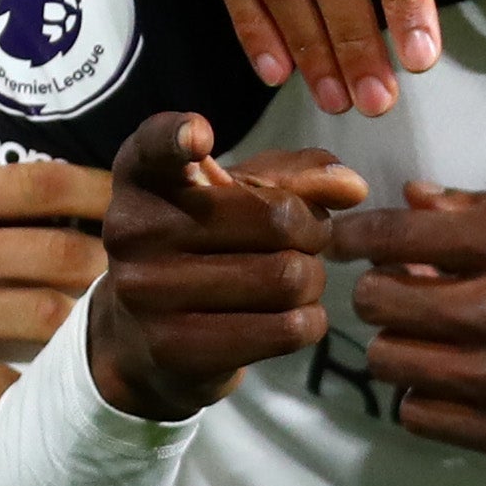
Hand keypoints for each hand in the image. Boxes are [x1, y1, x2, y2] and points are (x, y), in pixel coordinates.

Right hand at [0, 129, 108, 415]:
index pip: (37, 187)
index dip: (96, 191)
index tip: (127, 196)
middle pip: (59, 254)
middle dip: (107, 260)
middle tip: (131, 268)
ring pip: (41, 322)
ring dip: (80, 323)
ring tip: (104, 325)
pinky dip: (30, 391)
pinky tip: (51, 390)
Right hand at [80, 112, 367, 422]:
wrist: (142, 340)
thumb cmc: (202, 245)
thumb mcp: (234, 195)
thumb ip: (294, 176)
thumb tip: (353, 186)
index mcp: (142, 177)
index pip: (154, 146)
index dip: (178, 136)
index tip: (199, 137)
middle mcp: (132, 230)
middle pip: (276, 219)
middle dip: (314, 231)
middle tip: (307, 241)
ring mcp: (147, 292)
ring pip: (287, 277)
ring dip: (314, 279)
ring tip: (297, 280)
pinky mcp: (175, 349)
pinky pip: (284, 329)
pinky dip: (310, 321)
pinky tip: (294, 315)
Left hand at [333, 186, 485, 485]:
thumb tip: (419, 199)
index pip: (403, 233)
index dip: (356, 234)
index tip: (339, 237)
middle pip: (381, 299)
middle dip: (377, 291)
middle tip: (395, 292)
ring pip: (392, 359)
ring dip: (397, 345)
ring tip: (424, 339)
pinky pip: (421, 416)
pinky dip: (421, 398)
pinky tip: (450, 384)